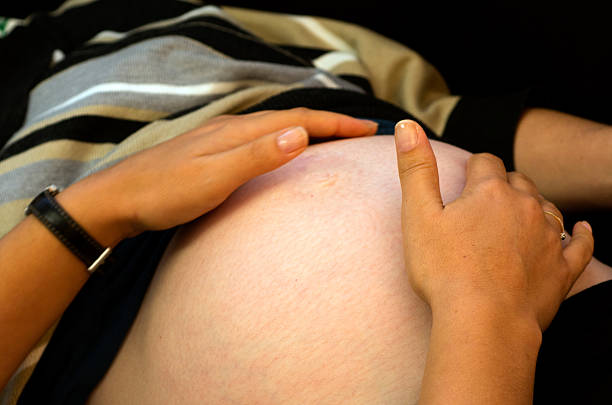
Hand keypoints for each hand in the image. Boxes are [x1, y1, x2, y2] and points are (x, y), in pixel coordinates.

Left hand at [80, 108, 377, 238]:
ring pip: (275, 128)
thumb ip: (256, 156)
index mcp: (238, 132)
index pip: (298, 120)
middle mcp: (232, 129)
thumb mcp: (213, 178)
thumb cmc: (163, 193)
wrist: (118, 199)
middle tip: (360, 132)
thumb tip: (301, 134)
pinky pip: (259, 140)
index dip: (336, 124)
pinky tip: (281, 152)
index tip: (369, 128)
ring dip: (307, 130)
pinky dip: (283, 140)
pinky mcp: (212, 153)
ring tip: (331, 139)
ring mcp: (220, 140)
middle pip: (290, 119)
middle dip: (328, 124)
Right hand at [393, 119, 593, 330]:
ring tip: (518, 217)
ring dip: (533, 207)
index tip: (463, 181)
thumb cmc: (445, 270)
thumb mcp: (419, 215)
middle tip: (485, 204)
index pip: (485, 162)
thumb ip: (415, 168)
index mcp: (490, 192)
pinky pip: (579, 244)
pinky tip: (581, 230)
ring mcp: (548, 238)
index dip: (473, 168)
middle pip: (518, 181)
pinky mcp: (563, 269)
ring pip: (546, 207)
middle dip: (503, 185)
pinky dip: (580, 235)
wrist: (484, 321)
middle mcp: (525, 206)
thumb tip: (408, 126)